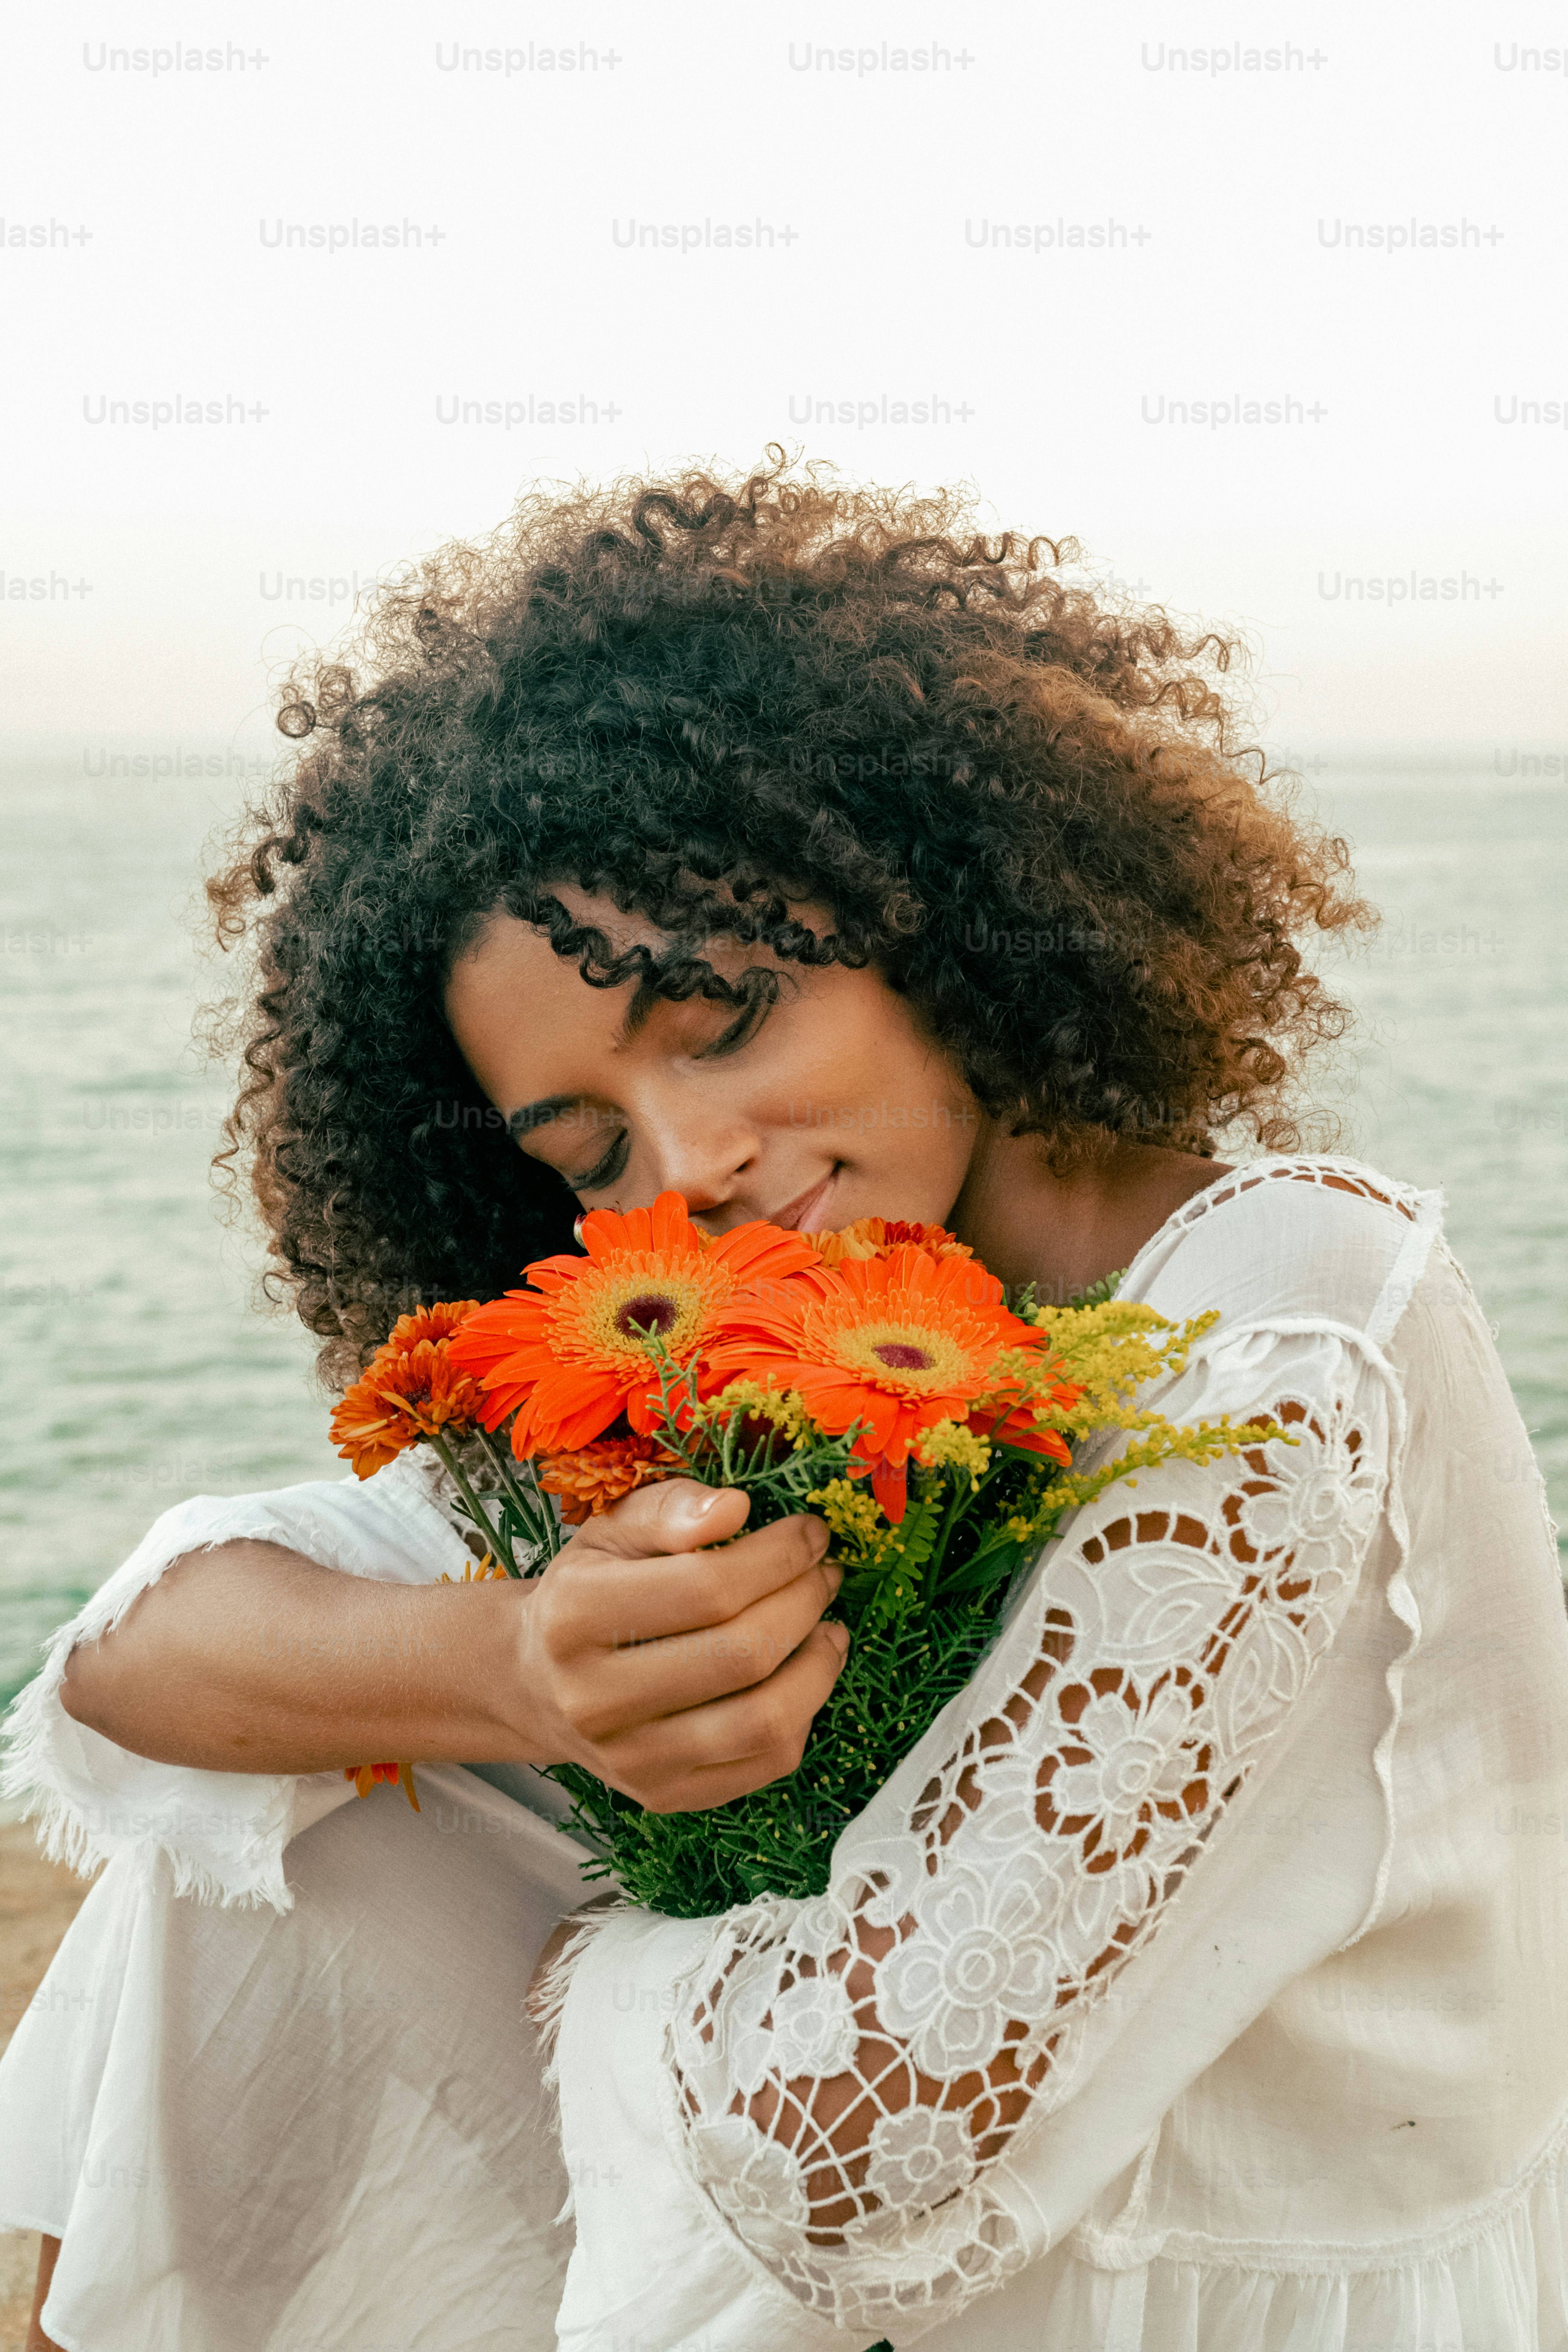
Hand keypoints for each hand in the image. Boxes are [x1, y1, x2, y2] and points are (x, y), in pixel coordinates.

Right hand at [514, 1479, 848, 1812]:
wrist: (536, 1684)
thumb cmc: (588, 1591)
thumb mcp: (612, 1531)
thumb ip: (669, 1509)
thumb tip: (735, 1508)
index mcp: (575, 1617)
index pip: (709, 1587)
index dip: (780, 1556)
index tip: (812, 1532)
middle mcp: (594, 1700)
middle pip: (742, 1654)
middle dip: (805, 1603)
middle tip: (824, 1574)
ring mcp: (631, 1760)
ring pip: (764, 1721)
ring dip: (819, 1665)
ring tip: (829, 1626)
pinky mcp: (665, 1796)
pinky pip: (767, 1763)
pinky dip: (805, 1714)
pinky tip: (804, 1674)